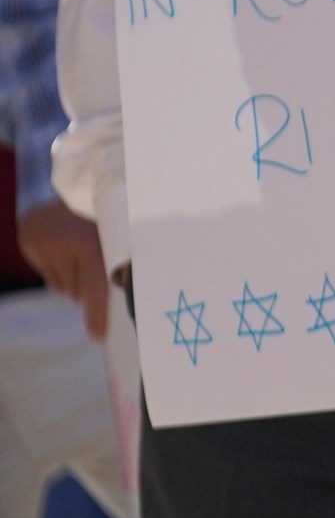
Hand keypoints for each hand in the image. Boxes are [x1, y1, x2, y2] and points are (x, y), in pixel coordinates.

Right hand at [18, 198, 108, 339]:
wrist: (81, 181)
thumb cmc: (112, 215)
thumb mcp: (121, 237)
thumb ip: (122, 267)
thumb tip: (121, 307)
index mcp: (92, 243)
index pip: (95, 288)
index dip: (97, 314)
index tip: (98, 336)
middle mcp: (64, 245)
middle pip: (76, 292)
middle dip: (88, 287)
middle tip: (97, 265)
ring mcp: (42, 243)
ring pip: (62, 286)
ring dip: (73, 279)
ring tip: (83, 254)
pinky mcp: (29, 241)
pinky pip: (49, 275)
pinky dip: (59, 270)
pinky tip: (67, 250)